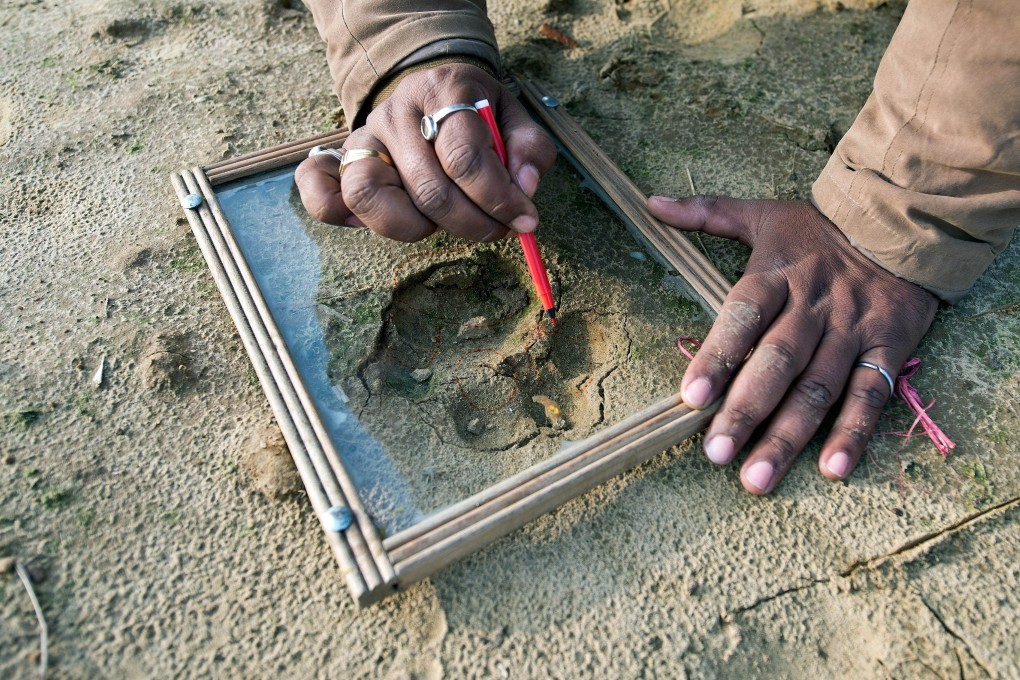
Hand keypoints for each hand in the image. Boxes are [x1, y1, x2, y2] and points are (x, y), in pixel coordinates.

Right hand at [295, 63, 555, 242]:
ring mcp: (364, 138)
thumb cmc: (477, 115)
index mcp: (442, 91)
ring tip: (442, 223)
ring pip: (369, 198)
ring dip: (414, 227)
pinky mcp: (342, 163)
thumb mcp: (513, 119)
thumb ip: (529, 151)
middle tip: (496, 230)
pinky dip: (338, 214)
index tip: (525, 219)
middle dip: (471, 223)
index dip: (498, 198)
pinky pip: (321, 196)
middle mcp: (396, 113)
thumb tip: (525, 189)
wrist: (433, 90)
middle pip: (427, 188)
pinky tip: (386, 218)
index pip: (464, 156)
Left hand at [647, 196, 938, 494]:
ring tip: (758, 478)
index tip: (691, 397)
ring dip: (789, 436)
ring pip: (818, 388)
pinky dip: (854, 432)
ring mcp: (852, 329)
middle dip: (746, 410)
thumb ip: (708, 213)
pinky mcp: (888, 347)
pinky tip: (834, 468)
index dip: (717, 355)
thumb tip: (651, 203)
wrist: (904, 219)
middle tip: (717, 453)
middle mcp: (812, 307)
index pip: (743, 315)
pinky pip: (871, 394)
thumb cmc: (820, 228)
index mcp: (777, 274)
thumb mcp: (764, 213)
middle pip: (777, 362)